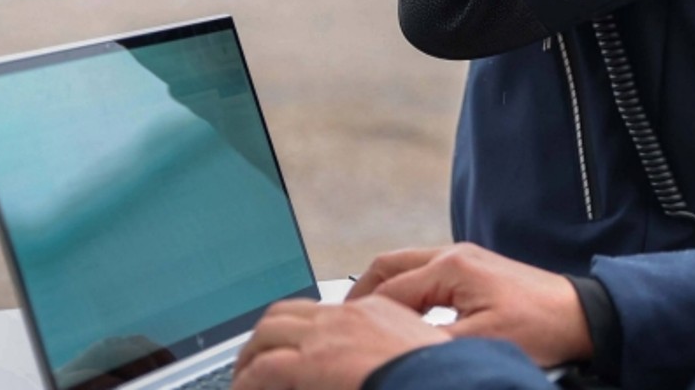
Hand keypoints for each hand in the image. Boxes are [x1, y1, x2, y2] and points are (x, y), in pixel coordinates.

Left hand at [231, 296, 449, 389]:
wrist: (450, 385)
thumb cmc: (444, 380)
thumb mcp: (420, 360)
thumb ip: (392, 357)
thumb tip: (376, 369)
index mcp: (379, 311)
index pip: (326, 312)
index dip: (301, 329)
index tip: (293, 348)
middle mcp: (350, 315)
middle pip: (288, 313)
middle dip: (265, 335)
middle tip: (255, 361)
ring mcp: (327, 335)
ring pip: (268, 333)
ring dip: (250, 356)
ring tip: (244, 378)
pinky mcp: (311, 363)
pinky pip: (263, 369)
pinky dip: (248, 380)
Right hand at [346, 243, 592, 366]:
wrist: (581, 316)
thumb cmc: (540, 328)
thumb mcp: (479, 344)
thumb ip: (430, 343)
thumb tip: (394, 348)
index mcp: (450, 268)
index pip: (389, 292)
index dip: (362, 315)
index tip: (342, 334)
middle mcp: (454, 254)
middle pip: (389, 266)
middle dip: (362, 292)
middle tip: (341, 320)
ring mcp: (465, 257)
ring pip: (406, 266)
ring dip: (384, 289)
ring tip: (366, 319)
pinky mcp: (475, 267)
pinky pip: (426, 272)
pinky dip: (406, 290)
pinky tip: (405, 316)